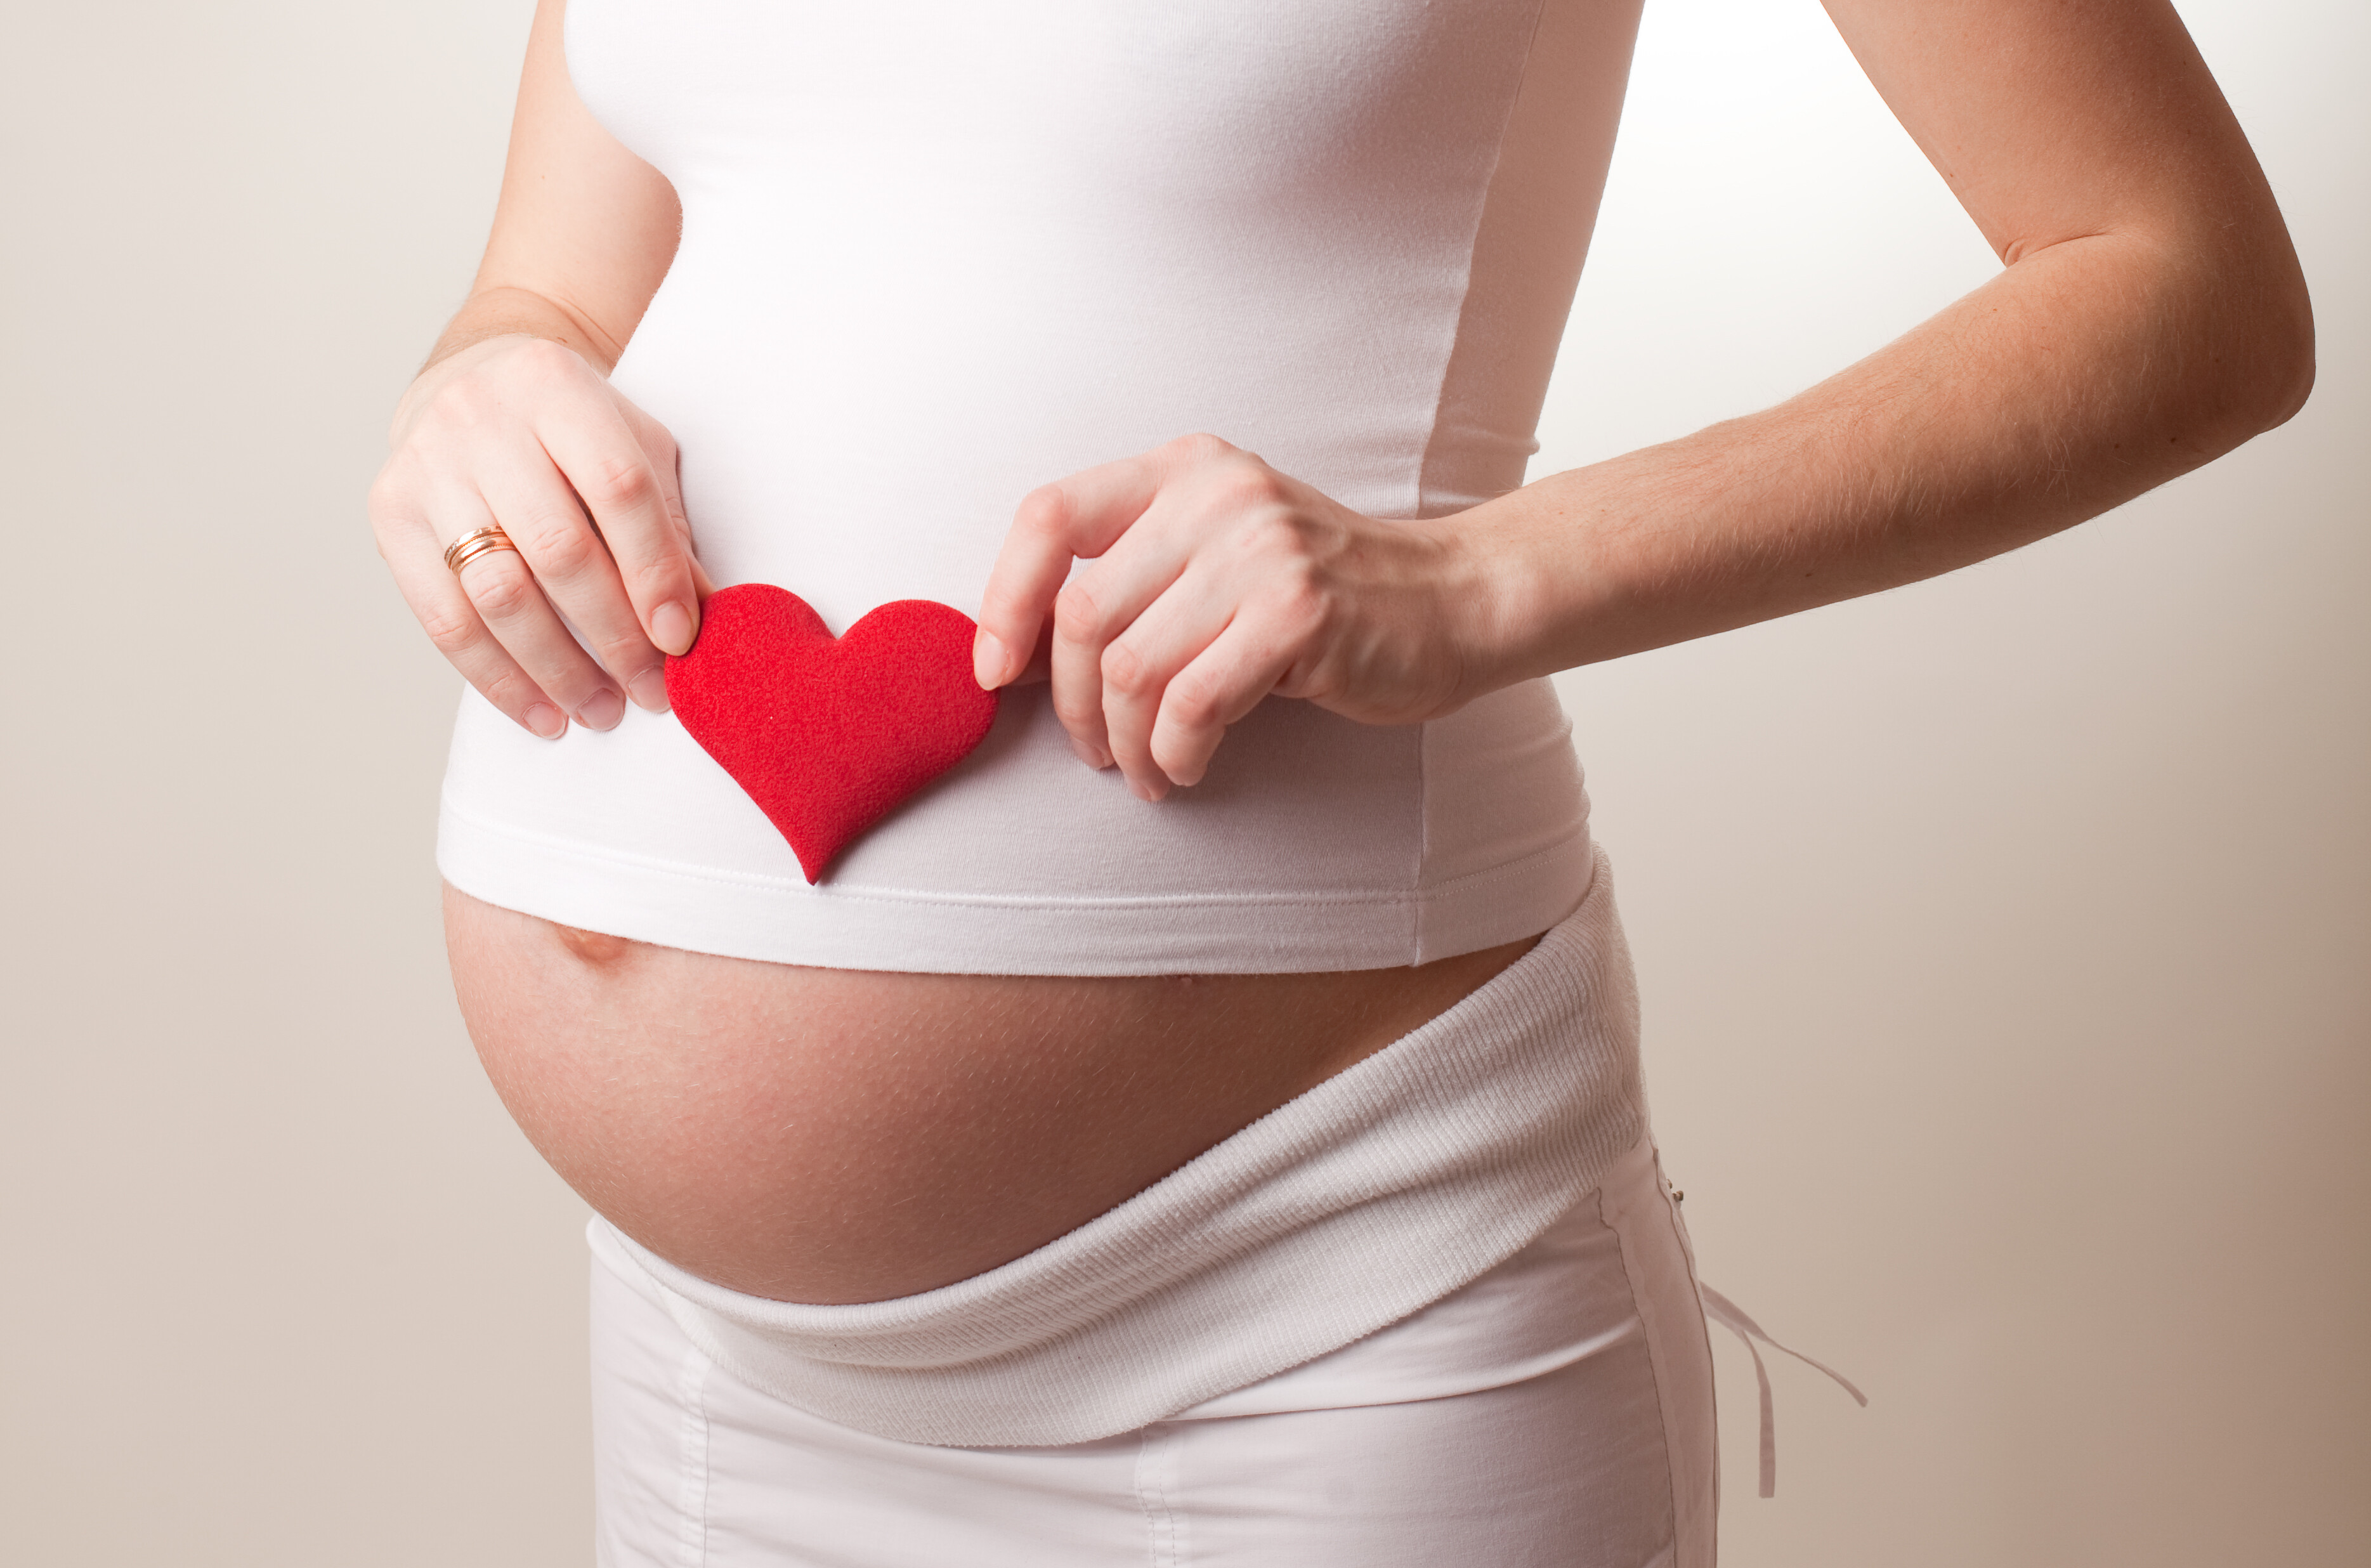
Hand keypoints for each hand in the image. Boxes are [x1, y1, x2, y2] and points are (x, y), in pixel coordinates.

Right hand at [367, 334, 707, 737]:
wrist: (471, 384)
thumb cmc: (572, 431)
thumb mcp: (633, 448)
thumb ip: (667, 525)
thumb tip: (701, 619)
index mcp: (556, 387)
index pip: (617, 489)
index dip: (653, 572)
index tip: (681, 640)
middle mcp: (481, 419)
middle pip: (556, 549)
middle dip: (613, 635)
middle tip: (650, 691)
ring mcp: (426, 467)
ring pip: (497, 592)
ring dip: (557, 669)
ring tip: (602, 711)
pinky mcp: (390, 516)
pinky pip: (443, 618)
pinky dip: (498, 678)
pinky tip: (542, 713)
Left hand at [972, 433, 1499, 800]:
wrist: (1451, 600)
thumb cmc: (1318, 596)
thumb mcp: (1216, 554)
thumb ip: (1129, 580)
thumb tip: (1011, 654)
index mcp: (1183, 469)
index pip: (1050, 516)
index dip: (1003, 599)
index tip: (993, 672)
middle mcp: (1216, 495)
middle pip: (1083, 612)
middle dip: (1069, 703)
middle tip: (1092, 750)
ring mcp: (1261, 549)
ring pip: (1130, 667)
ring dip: (1124, 742)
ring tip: (1146, 770)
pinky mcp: (1299, 613)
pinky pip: (1192, 703)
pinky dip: (1176, 753)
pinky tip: (1187, 768)